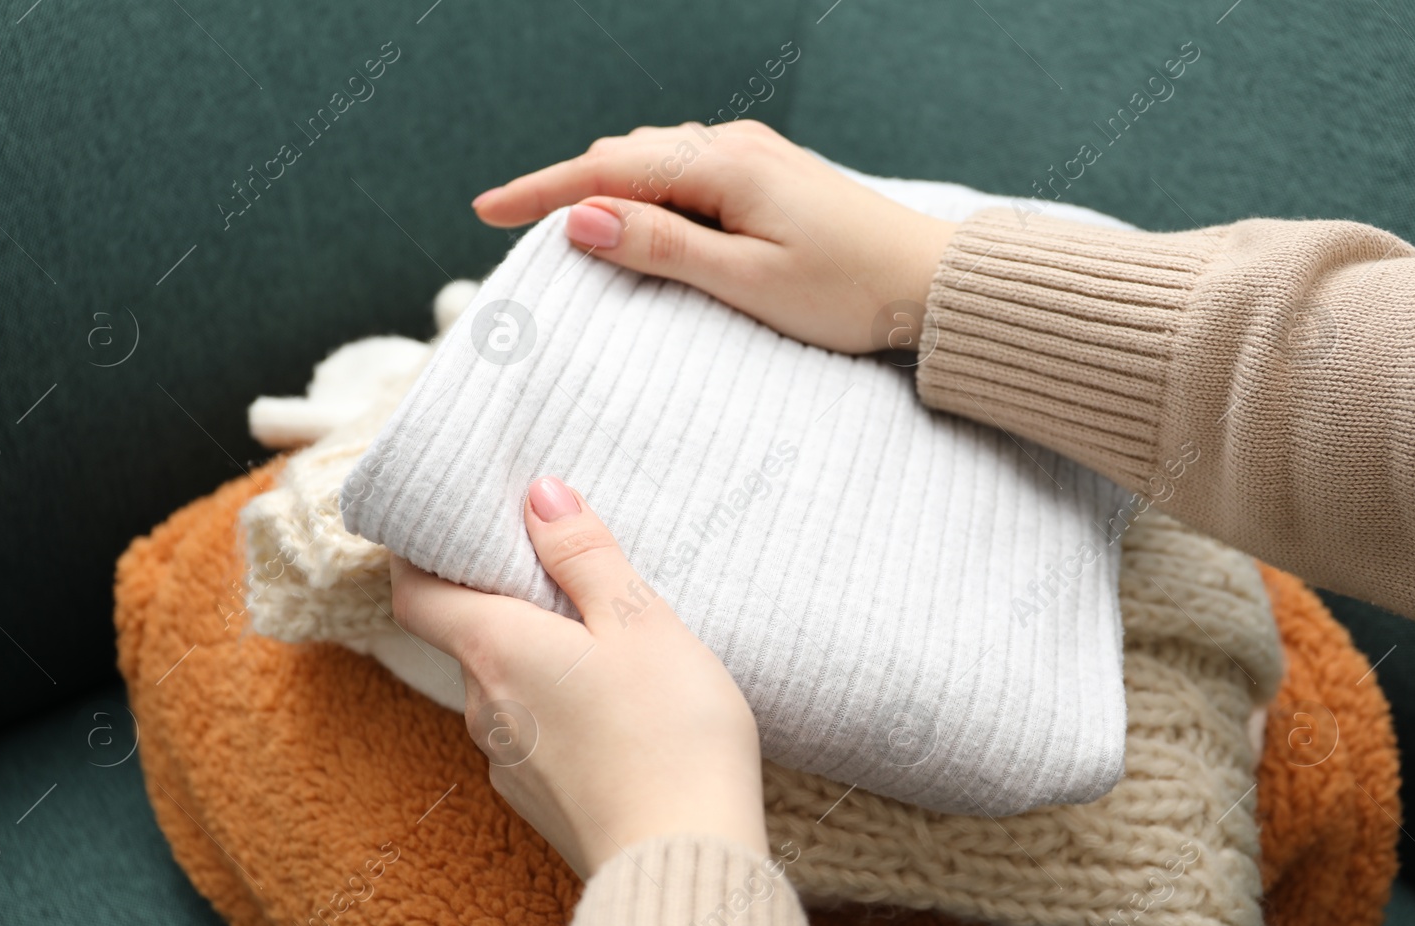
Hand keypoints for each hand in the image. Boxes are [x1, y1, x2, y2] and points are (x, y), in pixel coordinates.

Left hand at [389, 476, 768, 879]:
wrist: (683, 864)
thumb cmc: (670, 733)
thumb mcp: (641, 621)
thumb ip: (585, 555)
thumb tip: (538, 495)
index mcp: (495, 649)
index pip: (415, 592)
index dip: (419, 554)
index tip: (450, 526)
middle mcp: (482, 708)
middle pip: (465, 637)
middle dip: (500, 601)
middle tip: (555, 568)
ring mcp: (507, 764)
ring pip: (503, 688)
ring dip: (535, 658)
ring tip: (601, 642)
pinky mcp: (540, 804)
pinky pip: (532, 736)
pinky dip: (556, 709)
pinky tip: (613, 713)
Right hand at [471, 121, 957, 354]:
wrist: (931, 285)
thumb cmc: (847, 291)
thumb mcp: (746, 281)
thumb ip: (662, 247)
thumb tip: (583, 220)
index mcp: (723, 166)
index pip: (607, 170)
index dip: (540, 192)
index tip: (483, 211)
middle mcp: (733, 145)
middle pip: (624, 155)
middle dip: (564, 188)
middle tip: (507, 222)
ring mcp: (754, 155)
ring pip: (655, 160)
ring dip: (605, 188)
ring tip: (559, 225)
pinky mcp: (769, 175)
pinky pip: (687, 171)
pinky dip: (645, 191)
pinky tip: (636, 216)